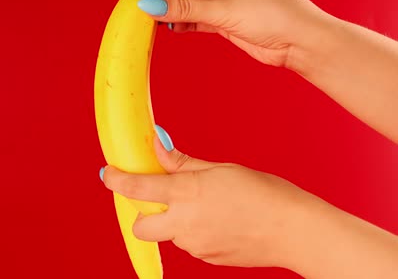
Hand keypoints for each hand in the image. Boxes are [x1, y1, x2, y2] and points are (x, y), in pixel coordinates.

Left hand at [100, 125, 317, 268]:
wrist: (295, 232)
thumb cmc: (265, 194)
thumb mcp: (221, 169)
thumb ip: (183, 162)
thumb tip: (157, 145)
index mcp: (187, 194)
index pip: (138, 189)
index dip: (117, 180)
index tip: (109, 174)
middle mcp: (185, 223)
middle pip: (141, 225)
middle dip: (143, 212)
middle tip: (162, 196)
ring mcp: (195, 245)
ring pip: (168, 232)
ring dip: (174, 219)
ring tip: (207, 204)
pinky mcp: (206, 258)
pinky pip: (189, 242)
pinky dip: (193, 230)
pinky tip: (219, 219)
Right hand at [138, 0, 330, 68]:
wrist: (300, 41)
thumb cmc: (273, 14)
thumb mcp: (221, 9)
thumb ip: (183, 8)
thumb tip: (151, 5)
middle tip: (148, 12)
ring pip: (190, 1)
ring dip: (175, 12)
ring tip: (159, 23)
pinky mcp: (227, 17)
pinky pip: (198, 16)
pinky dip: (186, 22)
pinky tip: (174, 28)